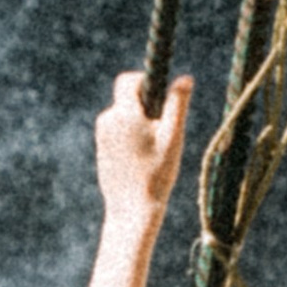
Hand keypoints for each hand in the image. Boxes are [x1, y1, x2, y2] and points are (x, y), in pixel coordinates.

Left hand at [95, 71, 189, 224]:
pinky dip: (130, 137)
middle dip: (145, 107)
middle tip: (162, 132)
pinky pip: (118, 131)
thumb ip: (177, 105)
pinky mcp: (101, 148)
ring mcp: (101, 135)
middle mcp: (107, 121)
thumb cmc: (156, 173)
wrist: (131, 209)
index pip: (127, 80)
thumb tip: (185, 78)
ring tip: (153, 151)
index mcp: (123, 114)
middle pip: (127, 99)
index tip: (160, 97)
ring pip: (124, 115)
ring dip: (139, 123)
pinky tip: (141, 160)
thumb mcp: (172, 137)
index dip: (144, 81)